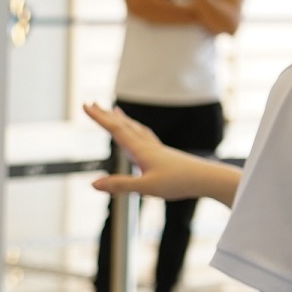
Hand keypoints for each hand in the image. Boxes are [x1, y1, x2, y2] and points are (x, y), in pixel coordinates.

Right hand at [84, 103, 235, 205]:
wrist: (206, 179)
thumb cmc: (179, 183)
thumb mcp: (146, 188)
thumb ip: (119, 185)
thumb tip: (93, 184)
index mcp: (140, 149)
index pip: (115, 129)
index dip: (99, 118)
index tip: (85, 106)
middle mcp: (147, 145)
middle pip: (123, 125)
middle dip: (105, 115)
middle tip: (92, 103)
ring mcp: (156, 148)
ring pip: (135, 129)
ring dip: (122, 120)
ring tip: (115, 112)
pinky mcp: (164, 154)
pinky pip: (145, 136)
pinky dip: (136, 130)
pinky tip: (139, 135)